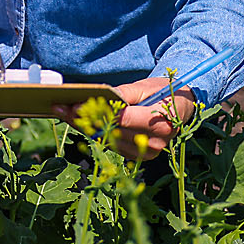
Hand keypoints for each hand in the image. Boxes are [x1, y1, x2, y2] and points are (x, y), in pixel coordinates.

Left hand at [54, 77, 197, 161]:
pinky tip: (78, 122)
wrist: (183, 108)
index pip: (121, 120)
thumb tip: (100, 95)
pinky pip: (112, 145)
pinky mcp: (140, 156)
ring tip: (63, 113)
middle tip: (60, 108)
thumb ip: (124, 93)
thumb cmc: (165, 93)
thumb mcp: (146, 87)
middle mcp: (154, 143)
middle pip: (111, 132)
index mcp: (159, 123)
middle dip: (83, 120)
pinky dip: (95, 133)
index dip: (96, 113)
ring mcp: (147, 153)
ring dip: (84, 127)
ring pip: (108, 140)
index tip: (74, 105)